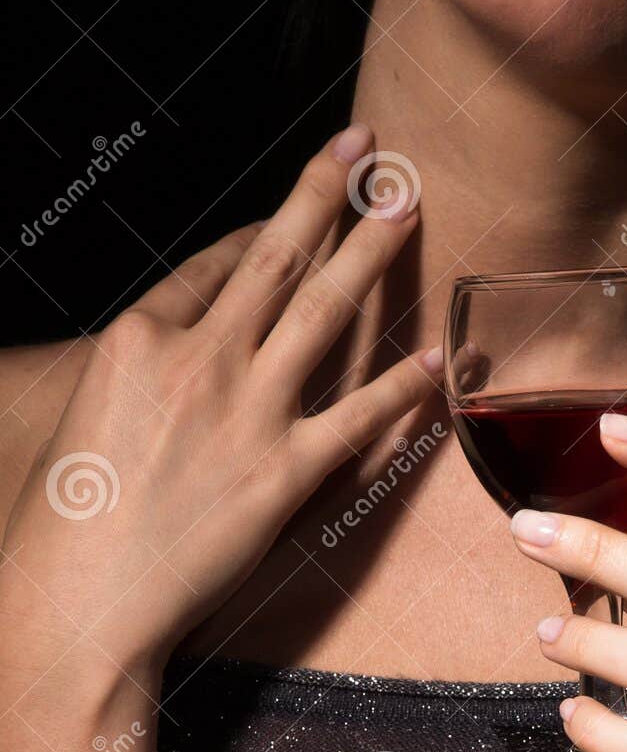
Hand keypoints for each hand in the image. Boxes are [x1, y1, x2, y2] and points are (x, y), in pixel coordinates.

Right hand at [1, 126, 436, 679]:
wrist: (81, 598)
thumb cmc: (64, 520)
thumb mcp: (82, 414)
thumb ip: (135, 373)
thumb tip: (169, 350)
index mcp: (136, 338)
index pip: (216, 265)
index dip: (266, 226)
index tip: (301, 200)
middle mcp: (198, 360)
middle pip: (276, 260)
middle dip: (325, 195)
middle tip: (368, 152)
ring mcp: (247, 414)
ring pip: (323, 312)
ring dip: (370, 253)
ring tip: (406, 209)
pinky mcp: (285, 475)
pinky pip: (358, 417)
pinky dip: (404, 386)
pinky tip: (437, 356)